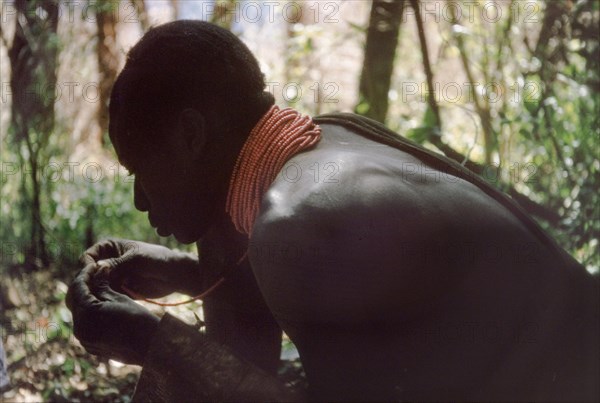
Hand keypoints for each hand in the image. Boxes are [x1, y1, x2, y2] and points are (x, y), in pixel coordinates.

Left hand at [66, 264, 159, 364]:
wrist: (151, 347)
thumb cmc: (139, 319)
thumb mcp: (120, 298)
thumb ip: (103, 284)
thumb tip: (98, 268)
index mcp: (87, 315)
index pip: (78, 288)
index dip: (86, 273)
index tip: (95, 264)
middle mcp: (80, 329)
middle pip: (75, 301)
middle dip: (84, 285)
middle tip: (96, 273)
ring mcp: (84, 340)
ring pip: (79, 312)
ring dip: (86, 298)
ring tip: (100, 286)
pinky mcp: (91, 345)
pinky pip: (85, 324)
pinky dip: (90, 311)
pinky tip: (102, 303)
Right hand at [81, 239, 199, 298]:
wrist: (174, 276)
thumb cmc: (157, 260)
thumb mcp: (136, 259)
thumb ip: (116, 264)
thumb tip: (96, 269)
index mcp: (110, 247)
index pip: (89, 256)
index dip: (88, 265)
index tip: (94, 274)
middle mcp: (108, 262)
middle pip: (89, 273)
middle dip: (90, 281)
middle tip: (95, 289)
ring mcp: (113, 277)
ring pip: (96, 286)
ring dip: (97, 292)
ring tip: (103, 297)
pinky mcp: (118, 290)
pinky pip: (106, 296)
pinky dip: (105, 299)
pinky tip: (109, 302)